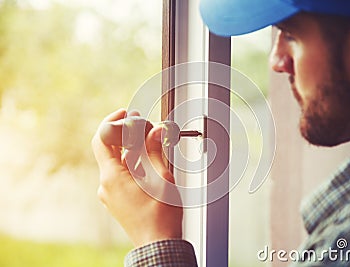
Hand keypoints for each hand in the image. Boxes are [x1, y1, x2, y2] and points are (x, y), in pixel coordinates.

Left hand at [92, 109, 182, 246]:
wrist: (158, 245)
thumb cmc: (160, 216)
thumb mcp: (161, 178)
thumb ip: (155, 151)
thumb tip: (156, 130)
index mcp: (112, 177)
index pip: (101, 139)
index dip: (112, 122)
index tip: (126, 113)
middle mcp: (106, 185)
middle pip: (111, 151)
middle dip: (127, 136)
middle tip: (144, 125)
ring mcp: (111, 194)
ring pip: (119, 163)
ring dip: (133, 151)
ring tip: (153, 145)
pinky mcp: (119, 201)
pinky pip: (122, 176)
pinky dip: (133, 166)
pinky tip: (150, 164)